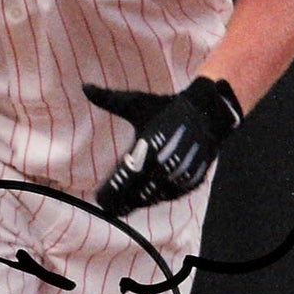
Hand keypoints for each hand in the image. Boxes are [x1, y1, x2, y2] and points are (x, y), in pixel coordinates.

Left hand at [84, 77, 241, 218]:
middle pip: (138, 194)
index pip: (125, 177)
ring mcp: (181, 173)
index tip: (99, 199)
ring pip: (155, 197)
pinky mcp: (193, 179)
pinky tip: (145, 199)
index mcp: (150, 143)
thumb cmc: (166, 107)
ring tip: (123, 206)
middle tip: (109, 207)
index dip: (112, 192)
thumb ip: (109, 99)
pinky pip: (171, 195)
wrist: (208, 111)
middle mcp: (166, 161)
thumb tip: (85, 87)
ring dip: (139, 203)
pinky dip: (158, 198)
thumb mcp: (137, 102)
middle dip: (122, 203)